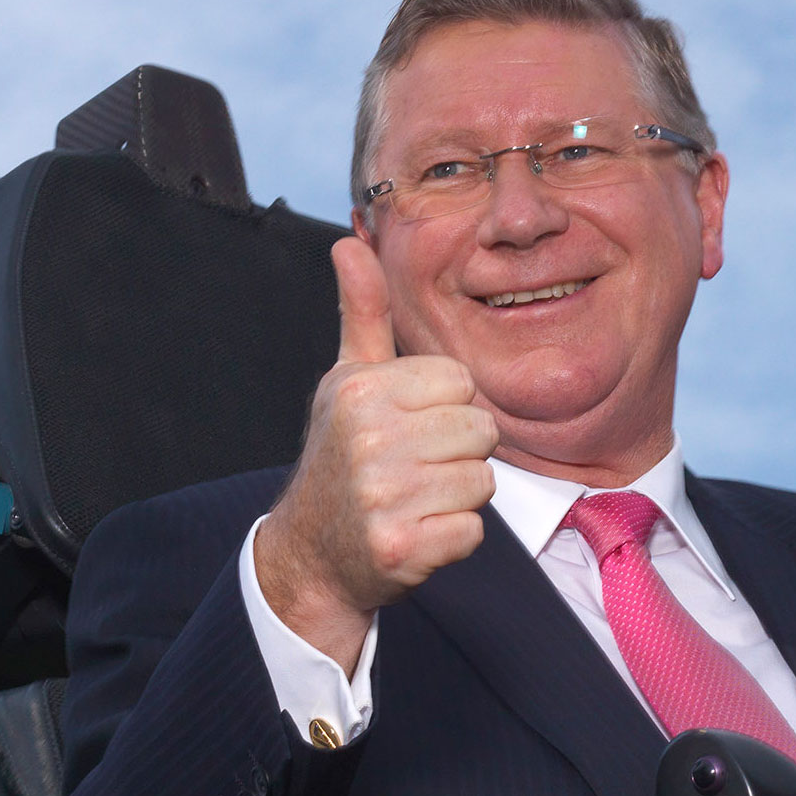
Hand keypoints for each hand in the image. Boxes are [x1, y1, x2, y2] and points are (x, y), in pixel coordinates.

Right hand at [255, 236, 498, 666]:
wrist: (313, 553)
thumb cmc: (343, 456)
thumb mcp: (348, 379)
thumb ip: (363, 311)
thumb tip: (350, 242)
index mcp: (361, 390)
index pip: (462, 383)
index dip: (445, 406)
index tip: (408, 426)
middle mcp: (369, 439)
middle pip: (480, 431)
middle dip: (458, 452)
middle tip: (413, 467)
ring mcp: (382, 496)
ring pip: (483, 481)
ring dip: (457, 496)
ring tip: (414, 497)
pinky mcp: (401, 548)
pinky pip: (473, 531)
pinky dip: (453, 539)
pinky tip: (417, 532)